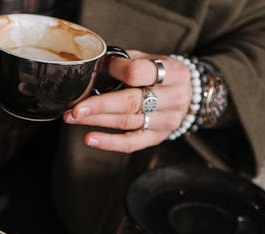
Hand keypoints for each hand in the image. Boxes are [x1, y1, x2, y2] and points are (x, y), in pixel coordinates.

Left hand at [63, 51, 191, 152]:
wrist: (191, 94)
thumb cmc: (164, 74)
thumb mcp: (152, 59)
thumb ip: (126, 61)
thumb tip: (93, 64)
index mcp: (173, 72)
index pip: (141, 72)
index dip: (117, 70)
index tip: (99, 68)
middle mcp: (174, 98)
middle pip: (131, 102)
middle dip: (99, 105)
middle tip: (75, 108)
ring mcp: (167, 121)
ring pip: (127, 122)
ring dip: (96, 121)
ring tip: (72, 118)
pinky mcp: (158, 137)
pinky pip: (132, 143)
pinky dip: (109, 142)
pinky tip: (90, 139)